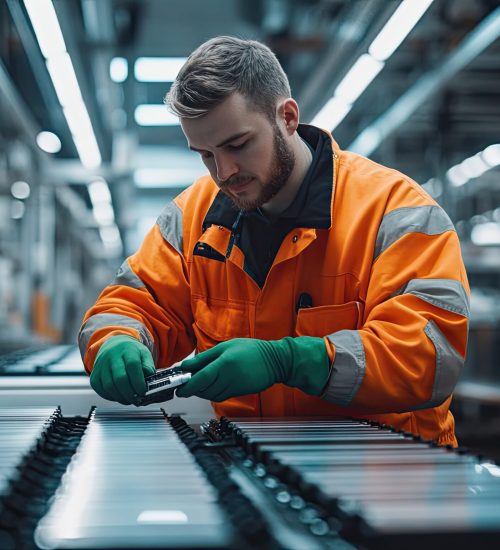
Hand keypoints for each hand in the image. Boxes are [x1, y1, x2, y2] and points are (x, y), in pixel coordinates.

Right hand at [90, 335, 155, 404]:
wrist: (114, 345)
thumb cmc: (130, 352)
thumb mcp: (144, 354)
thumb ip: (148, 366)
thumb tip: (149, 379)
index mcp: (128, 350)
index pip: (132, 365)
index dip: (138, 381)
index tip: (143, 391)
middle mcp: (112, 356)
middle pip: (120, 378)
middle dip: (130, 393)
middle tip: (136, 400)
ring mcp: (101, 365)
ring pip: (109, 386)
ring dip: (120, 397)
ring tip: (129, 400)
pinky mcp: (95, 374)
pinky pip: (100, 389)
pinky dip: (110, 397)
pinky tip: (118, 397)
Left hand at [176, 336, 329, 401]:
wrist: (275, 361)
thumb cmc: (251, 350)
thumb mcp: (225, 347)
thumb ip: (204, 358)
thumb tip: (186, 366)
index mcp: (224, 363)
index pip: (200, 379)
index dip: (187, 386)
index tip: (179, 389)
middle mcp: (229, 377)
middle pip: (203, 390)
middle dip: (192, 389)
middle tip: (185, 384)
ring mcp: (234, 386)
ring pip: (211, 395)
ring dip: (201, 391)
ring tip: (199, 383)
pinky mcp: (238, 392)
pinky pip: (220, 396)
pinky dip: (212, 393)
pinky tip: (211, 385)